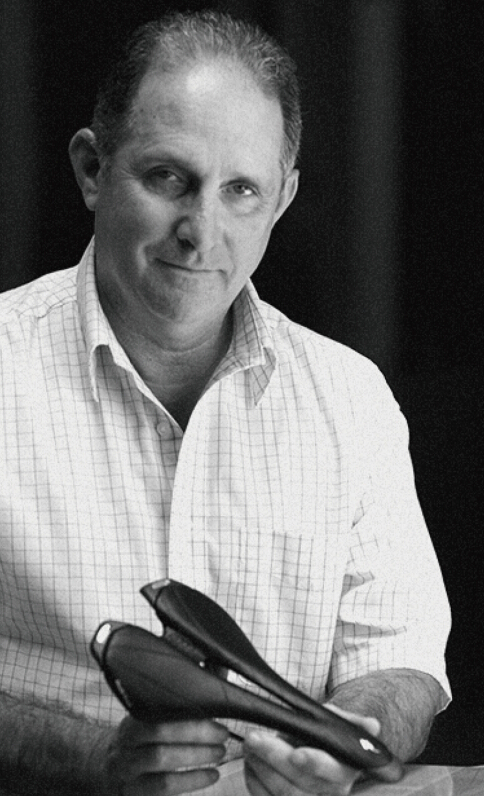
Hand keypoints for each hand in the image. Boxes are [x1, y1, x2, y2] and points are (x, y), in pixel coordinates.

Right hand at [106, 717, 228, 795]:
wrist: (106, 772)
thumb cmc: (138, 745)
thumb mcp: (145, 726)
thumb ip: (172, 714)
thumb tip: (211, 695)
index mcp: (132, 720)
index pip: (160, 710)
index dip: (188, 714)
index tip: (214, 714)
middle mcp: (126, 742)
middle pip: (160, 732)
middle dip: (196, 733)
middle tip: (222, 735)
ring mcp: (127, 769)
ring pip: (161, 759)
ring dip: (195, 757)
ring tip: (219, 754)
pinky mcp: (133, 792)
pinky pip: (164, 787)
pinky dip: (191, 781)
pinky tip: (211, 775)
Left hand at [243, 706, 380, 795]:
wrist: (316, 751)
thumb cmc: (326, 736)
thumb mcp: (340, 723)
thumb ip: (352, 723)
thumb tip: (373, 725)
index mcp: (345, 771)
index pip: (331, 771)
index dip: (315, 763)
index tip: (297, 753)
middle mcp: (329, 793)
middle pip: (299, 784)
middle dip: (273, 759)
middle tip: (254, 737)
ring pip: (281, 794)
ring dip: (260, 769)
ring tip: (249, 746)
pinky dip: (254, 782)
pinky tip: (250, 762)